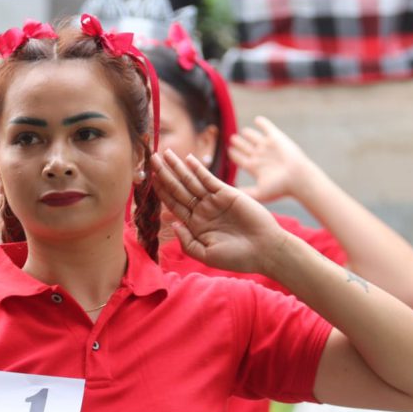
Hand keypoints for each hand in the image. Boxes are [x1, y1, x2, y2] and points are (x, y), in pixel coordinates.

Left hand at [152, 149, 285, 273]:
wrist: (265, 251)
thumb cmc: (237, 257)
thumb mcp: (206, 255)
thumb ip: (187, 242)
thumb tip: (172, 223)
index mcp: (195, 225)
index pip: (173, 205)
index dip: (160, 192)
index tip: (148, 180)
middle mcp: (202, 210)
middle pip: (178, 189)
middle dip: (164, 174)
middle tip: (150, 159)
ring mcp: (214, 201)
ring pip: (191, 181)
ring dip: (177, 167)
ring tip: (163, 154)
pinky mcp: (227, 193)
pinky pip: (209, 179)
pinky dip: (198, 169)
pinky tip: (187, 159)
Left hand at [228, 116, 320, 202]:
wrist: (297, 177)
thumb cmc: (280, 188)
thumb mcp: (259, 193)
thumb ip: (245, 192)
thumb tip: (231, 193)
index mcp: (254, 168)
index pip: (240, 159)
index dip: (234, 155)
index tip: (229, 151)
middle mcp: (260, 156)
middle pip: (246, 147)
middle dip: (239, 143)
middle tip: (232, 139)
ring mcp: (267, 146)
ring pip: (255, 137)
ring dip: (249, 134)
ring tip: (244, 131)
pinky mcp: (276, 138)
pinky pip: (267, 127)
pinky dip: (262, 123)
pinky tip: (257, 120)